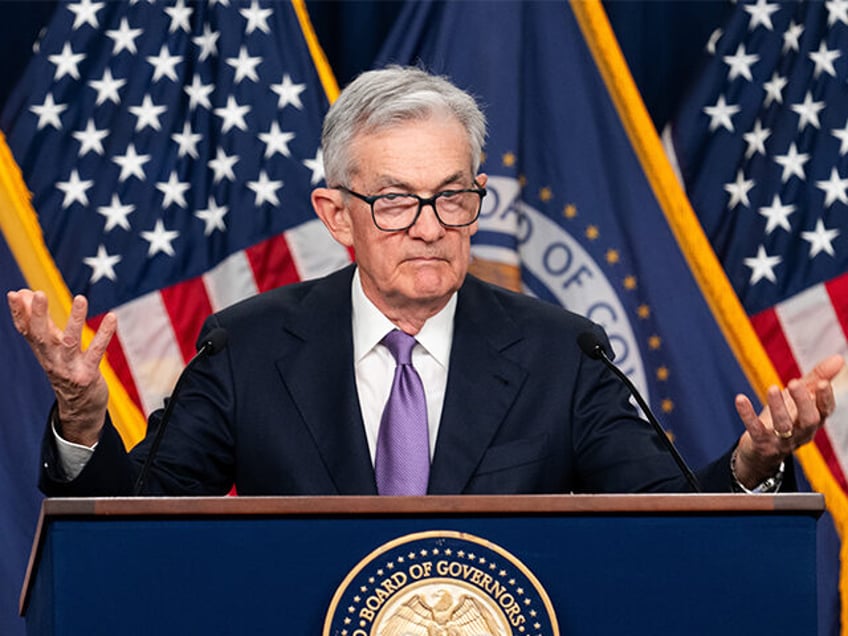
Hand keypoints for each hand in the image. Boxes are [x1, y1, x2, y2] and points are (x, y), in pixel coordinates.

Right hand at [7, 289, 115, 445]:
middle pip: (41, 336)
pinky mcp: (87, 375)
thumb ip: (40, 322)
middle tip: (37, 294)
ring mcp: (69, 368)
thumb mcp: (50, 348)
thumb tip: (25, 293)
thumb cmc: (65, 369)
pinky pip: (96, 352)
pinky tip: (112, 317)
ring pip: (69, 342)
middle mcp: (51, 359)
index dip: (18, 313)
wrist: (79, 409)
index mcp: (41, 351)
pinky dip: (104, 335)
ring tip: (80, 298)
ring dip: (75, 320)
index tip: (13, 293)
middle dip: (38, 315)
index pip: (25, 331)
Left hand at [732, 354, 843, 487]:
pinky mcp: (761, 443)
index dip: (826, 397)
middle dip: (803, 401)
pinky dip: (747, 414)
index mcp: (814, 420)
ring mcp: (782, 440)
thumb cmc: (787, 418)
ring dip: (777, 407)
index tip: (823, 382)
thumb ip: (818, 378)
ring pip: (783, 426)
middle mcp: (801, 432)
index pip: (825, 410)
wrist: (763, 451)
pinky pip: (755, 430)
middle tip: (794, 383)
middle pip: (809, 420)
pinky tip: (740, 399)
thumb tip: (839, 358)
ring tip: (773, 388)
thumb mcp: (801, 398)